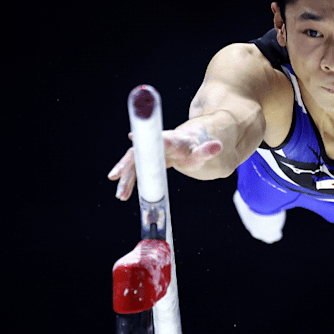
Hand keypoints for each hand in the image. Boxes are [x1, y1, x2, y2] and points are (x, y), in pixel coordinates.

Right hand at [106, 128, 222, 200]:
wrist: (188, 145)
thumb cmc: (194, 149)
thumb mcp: (201, 153)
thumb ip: (207, 150)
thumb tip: (218, 146)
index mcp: (169, 140)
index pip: (155, 138)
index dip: (144, 138)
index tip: (131, 137)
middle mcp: (155, 144)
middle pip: (138, 153)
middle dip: (126, 164)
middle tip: (115, 176)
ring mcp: (148, 153)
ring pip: (133, 164)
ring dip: (125, 178)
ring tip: (120, 195)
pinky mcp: (146, 161)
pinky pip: (135, 171)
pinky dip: (128, 181)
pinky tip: (124, 194)